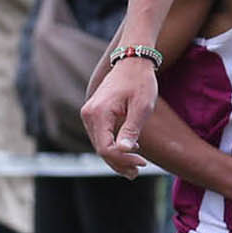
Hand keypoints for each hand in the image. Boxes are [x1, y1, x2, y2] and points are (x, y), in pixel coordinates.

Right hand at [82, 58, 156, 176]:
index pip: (105, 148)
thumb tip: (123, 151)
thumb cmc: (140, 81)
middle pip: (100, 149)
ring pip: (99, 144)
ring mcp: (89, 114)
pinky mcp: (94, 114)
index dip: (123, 160)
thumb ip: (131, 129)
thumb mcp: (141, 106)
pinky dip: (112, 146)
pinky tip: (128, 150)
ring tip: (135, 166)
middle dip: (119, 163)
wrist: (133, 60)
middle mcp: (88, 114)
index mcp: (98, 113)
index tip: (143, 162)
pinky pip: (100, 136)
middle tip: (138, 171)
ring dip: (116, 157)